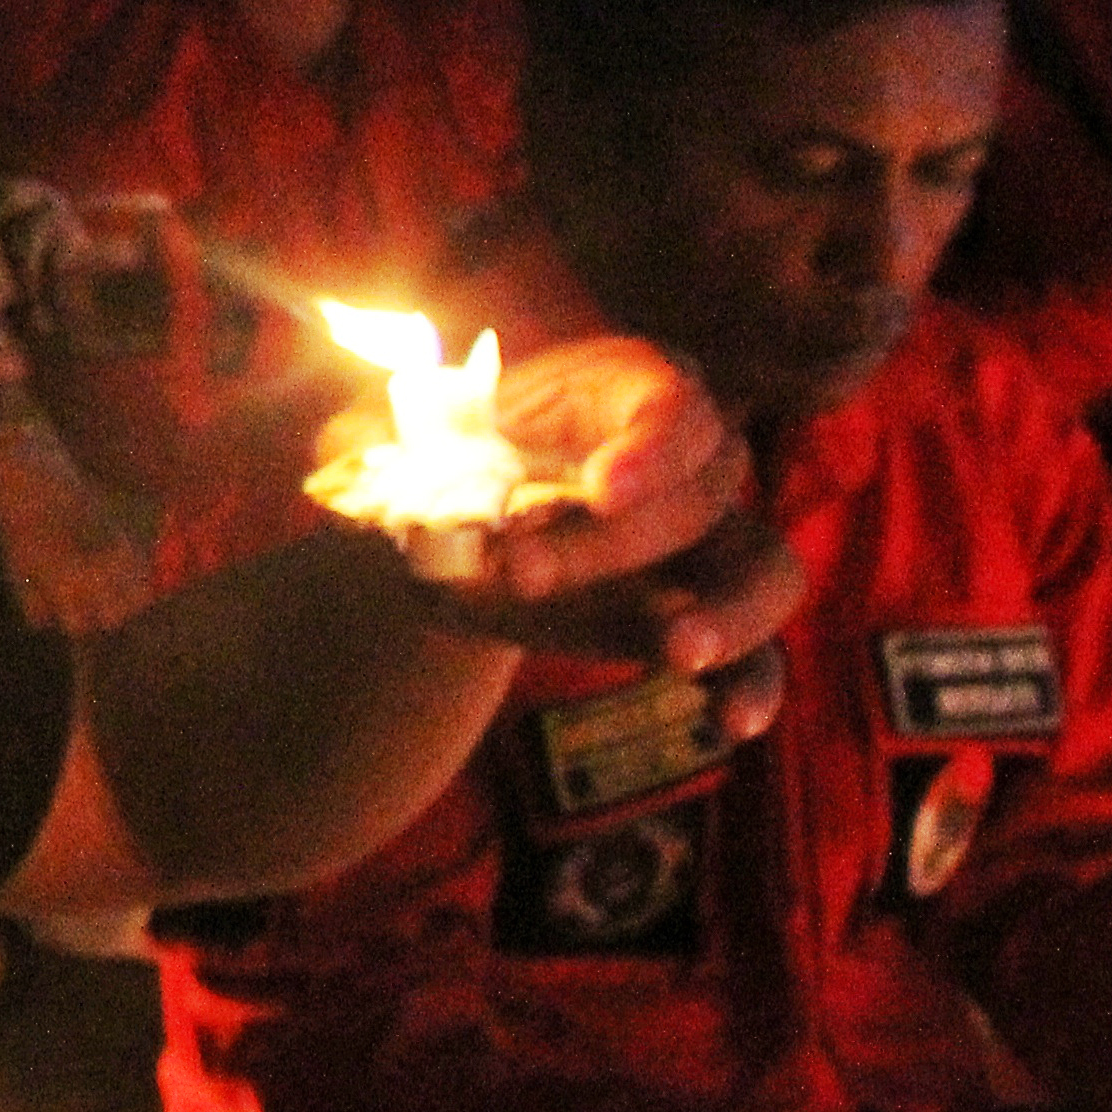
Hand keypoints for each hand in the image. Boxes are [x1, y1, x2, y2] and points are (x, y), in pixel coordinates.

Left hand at [398, 336, 807, 735]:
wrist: (450, 543)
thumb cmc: (432, 466)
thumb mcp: (386, 442)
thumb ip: (366, 442)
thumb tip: (345, 458)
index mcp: (620, 390)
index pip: (671, 398)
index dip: (650, 442)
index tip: (600, 488)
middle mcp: (685, 460)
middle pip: (698, 490)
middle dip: (613, 541)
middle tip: (523, 572)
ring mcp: (709, 543)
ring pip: (766, 566)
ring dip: (730, 610)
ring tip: (676, 649)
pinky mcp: (705, 618)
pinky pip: (763, 652)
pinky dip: (754, 685)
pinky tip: (725, 721)